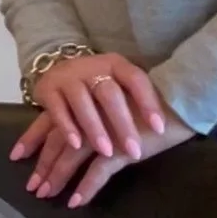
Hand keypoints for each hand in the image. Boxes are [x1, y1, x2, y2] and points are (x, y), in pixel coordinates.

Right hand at [13, 53, 165, 161]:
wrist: (59, 69)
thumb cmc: (98, 85)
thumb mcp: (119, 85)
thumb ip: (137, 101)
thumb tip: (169, 127)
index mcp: (115, 64)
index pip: (135, 79)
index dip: (148, 102)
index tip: (160, 129)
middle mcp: (91, 67)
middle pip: (109, 94)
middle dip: (122, 124)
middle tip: (135, 152)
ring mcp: (67, 77)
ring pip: (82, 102)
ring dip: (95, 128)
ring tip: (106, 152)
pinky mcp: (47, 89)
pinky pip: (57, 109)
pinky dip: (66, 127)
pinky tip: (76, 145)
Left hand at [22, 101, 195, 208]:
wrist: (177, 97)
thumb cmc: (149, 100)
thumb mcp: (116, 100)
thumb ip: (97, 111)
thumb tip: (81, 128)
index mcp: (83, 103)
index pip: (49, 122)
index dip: (31, 139)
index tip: (16, 155)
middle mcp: (87, 116)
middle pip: (56, 143)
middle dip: (42, 166)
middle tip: (32, 186)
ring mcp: (102, 133)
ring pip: (71, 158)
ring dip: (57, 178)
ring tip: (46, 195)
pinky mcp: (120, 149)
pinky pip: (97, 172)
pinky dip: (85, 188)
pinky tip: (75, 201)